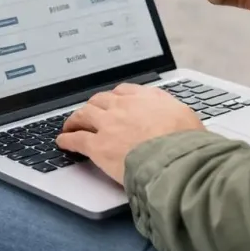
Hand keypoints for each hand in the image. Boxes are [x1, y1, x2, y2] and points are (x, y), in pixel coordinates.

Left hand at [56, 83, 204, 182]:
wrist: (176, 159)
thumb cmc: (186, 143)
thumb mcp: (186, 117)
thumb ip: (173, 113)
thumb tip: (175, 117)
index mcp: (147, 98)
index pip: (123, 92)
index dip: (114, 98)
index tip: (111, 102)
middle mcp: (125, 106)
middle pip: (100, 101)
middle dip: (92, 106)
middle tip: (87, 113)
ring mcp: (109, 125)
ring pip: (84, 115)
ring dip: (75, 119)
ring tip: (70, 125)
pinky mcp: (98, 146)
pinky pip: (76, 139)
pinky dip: (67, 139)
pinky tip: (62, 142)